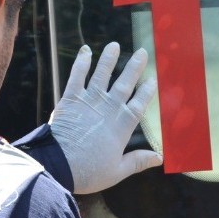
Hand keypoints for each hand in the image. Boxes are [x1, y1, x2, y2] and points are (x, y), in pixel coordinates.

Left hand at [50, 43, 162, 194]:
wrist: (58, 166)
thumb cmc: (89, 171)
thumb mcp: (117, 171)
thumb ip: (138, 161)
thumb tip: (159, 157)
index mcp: (122, 126)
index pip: (139, 104)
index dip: (147, 91)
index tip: (153, 79)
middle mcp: (108, 109)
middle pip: (125, 84)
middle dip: (134, 67)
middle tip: (142, 52)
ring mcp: (89, 102)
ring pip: (102, 75)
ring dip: (108, 60)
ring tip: (114, 45)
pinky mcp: (70, 99)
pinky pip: (77, 77)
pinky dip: (81, 63)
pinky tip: (86, 51)